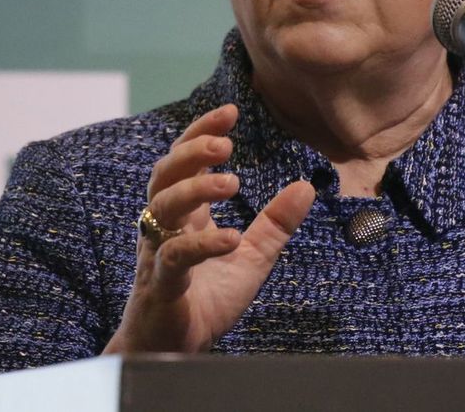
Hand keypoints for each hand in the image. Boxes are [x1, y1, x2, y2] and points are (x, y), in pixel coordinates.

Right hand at [103, 104, 314, 353]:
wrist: (173, 352)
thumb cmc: (205, 301)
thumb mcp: (251, 258)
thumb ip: (275, 224)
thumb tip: (306, 186)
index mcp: (183, 215)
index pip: (184, 161)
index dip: (201, 134)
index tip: (230, 112)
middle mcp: (164, 227)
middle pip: (165, 174)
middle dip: (193, 153)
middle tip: (226, 145)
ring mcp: (158, 254)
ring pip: (163, 208)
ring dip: (196, 190)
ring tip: (232, 182)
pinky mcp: (162, 285)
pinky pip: (176, 257)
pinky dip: (203, 244)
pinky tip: (231, 238)